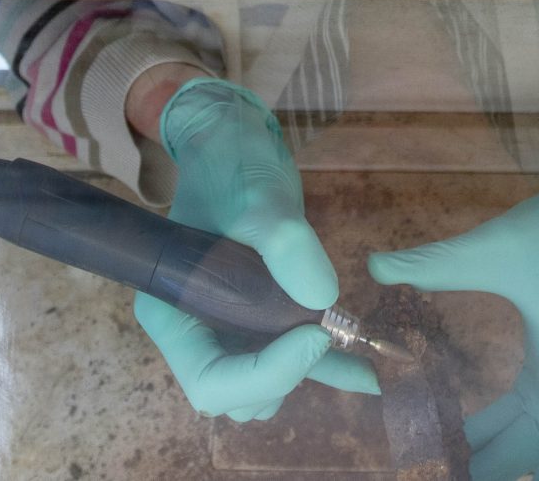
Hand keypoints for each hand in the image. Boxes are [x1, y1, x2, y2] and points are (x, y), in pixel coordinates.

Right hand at [134, 77, 379, 420]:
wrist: (234, 143)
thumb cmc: (230, 165)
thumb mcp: (259, 196)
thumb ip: (285, 244)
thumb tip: (322, 297)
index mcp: (172, 310)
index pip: (210, 380)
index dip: (263, 374)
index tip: (314, 335)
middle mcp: (193, 329)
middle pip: (235, 394)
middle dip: (284, 376)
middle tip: (325, 334)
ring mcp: (225, 327)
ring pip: (263, 387)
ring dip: (306, 376)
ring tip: (355, 353)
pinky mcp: (257, 319)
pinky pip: (288, 362)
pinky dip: (324, 369)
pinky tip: (367, 371)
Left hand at [368, 120, 538, 479]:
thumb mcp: (494, 249)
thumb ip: (435, 263)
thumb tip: (373, 266)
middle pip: (530, 472)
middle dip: (480, 478)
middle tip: (422, 472)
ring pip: (521, 452)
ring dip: (478, 463)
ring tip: (424, 459)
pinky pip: (516, 426)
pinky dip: (483, 436)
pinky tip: (441, 435)